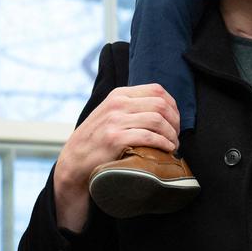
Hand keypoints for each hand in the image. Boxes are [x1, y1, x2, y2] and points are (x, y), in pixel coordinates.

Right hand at [54, 84, 180, 229]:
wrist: (75, 160)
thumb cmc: (97, 139)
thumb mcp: (111, 113)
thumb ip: (131, 106)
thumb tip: (164, 107)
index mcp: (119, 94)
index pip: (157, 90)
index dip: (173, 106)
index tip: (175, 121)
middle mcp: (117, 104)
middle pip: (161, 105)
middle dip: (175, 122)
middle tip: (176, 135)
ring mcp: (115, 121)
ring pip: (158, 120)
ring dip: (171, 134)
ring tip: (173, 144)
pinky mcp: (115, 139)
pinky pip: (149, 137)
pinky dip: (163, 143)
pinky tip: (166, 150)